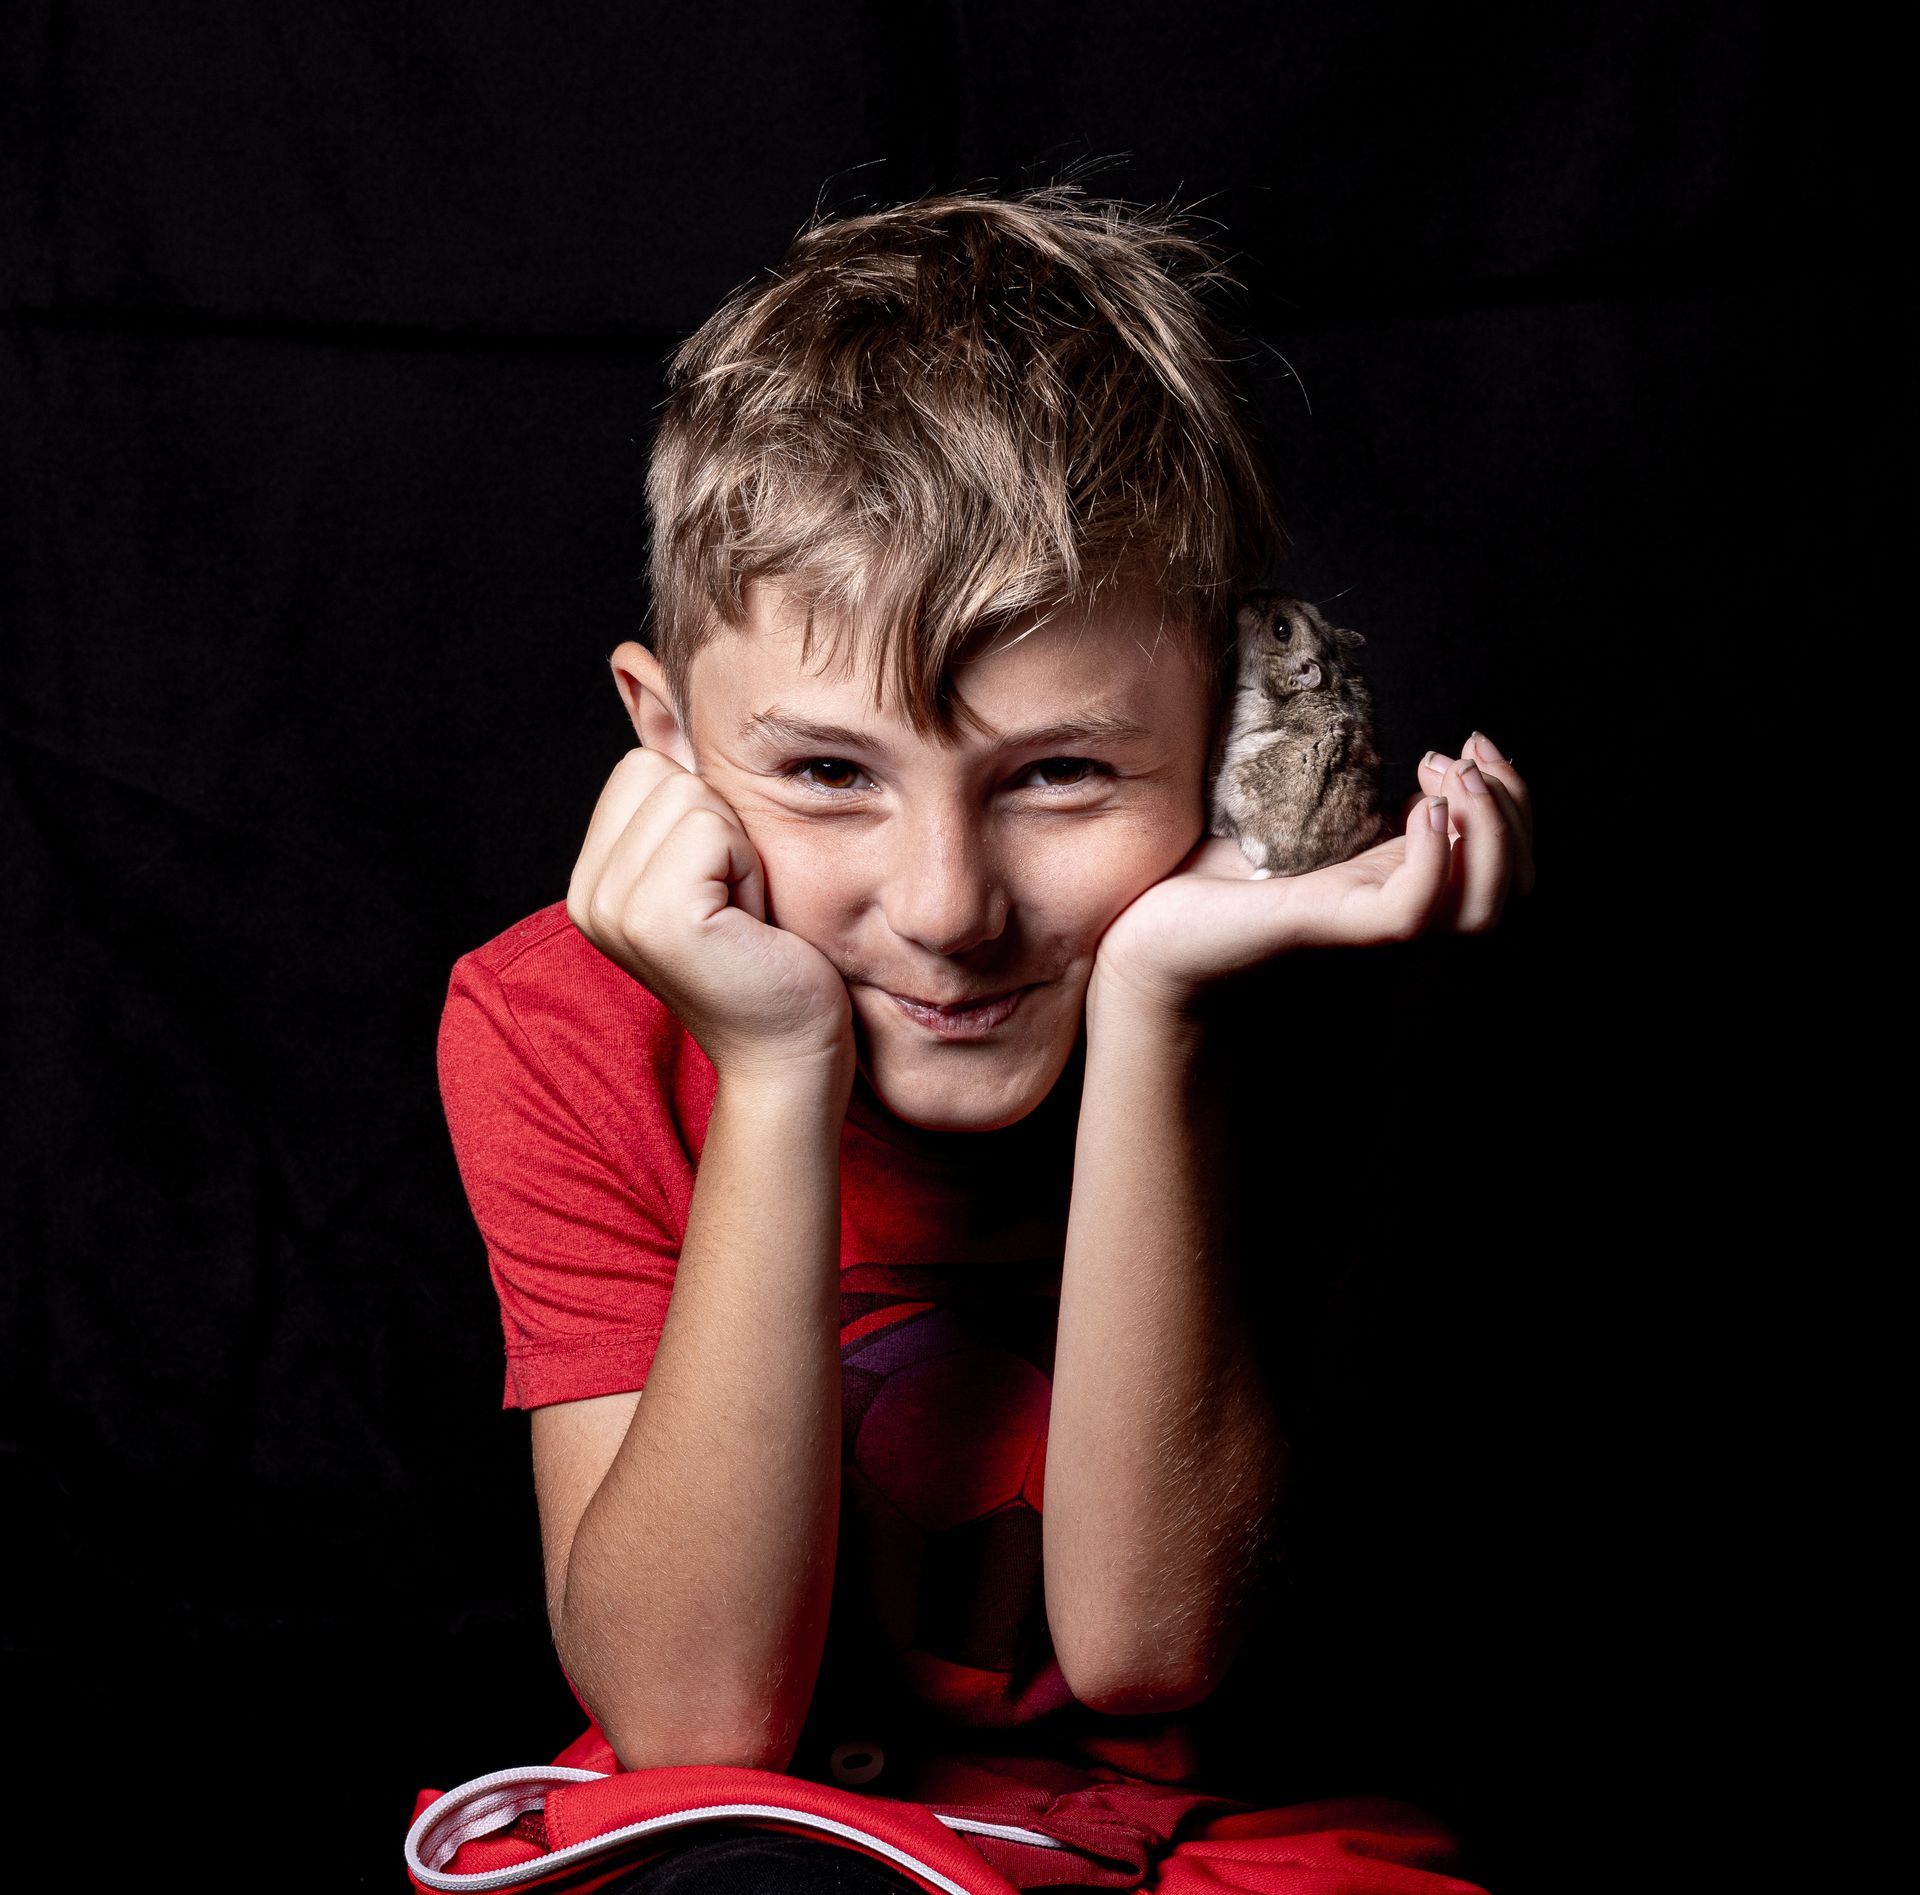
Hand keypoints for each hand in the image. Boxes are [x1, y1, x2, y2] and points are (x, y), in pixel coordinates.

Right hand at [566, 747, 854, 1083]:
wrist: (793, 1050)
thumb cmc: (771, 959)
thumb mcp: (717, 861)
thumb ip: (680, 789)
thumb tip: (641, 672)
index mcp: (593, 881)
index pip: (641, 768)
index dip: (704, 813)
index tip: (722, 888)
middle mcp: (587, 896)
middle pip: (662, 773)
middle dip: (722, 827)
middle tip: (738, 905)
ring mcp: (613, 909)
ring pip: (692, 796)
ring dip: (740, 850)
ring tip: (744, 915)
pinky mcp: (656, 918)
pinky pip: (715, 828)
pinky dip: (750, 868)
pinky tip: (751, 924)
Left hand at [1092, 730, 1534, 1017]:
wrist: (1149, 933)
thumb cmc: (1209, 882)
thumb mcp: (1293, 818)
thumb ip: (1338, 787)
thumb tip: (1362, 729)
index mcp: (1394, 885)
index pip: (1504, 862)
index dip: (1512, 799)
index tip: (1469, 744)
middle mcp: (1394, 912)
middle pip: (1513, 889)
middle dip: (1513, 809)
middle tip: (1462, 756)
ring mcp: (1366, 927)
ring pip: (1483, 909)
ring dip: (1489, 834)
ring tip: (1451, 781)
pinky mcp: (1328, 929)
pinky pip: (1413, 912)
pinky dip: (1434, 860)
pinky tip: (1413, 811)